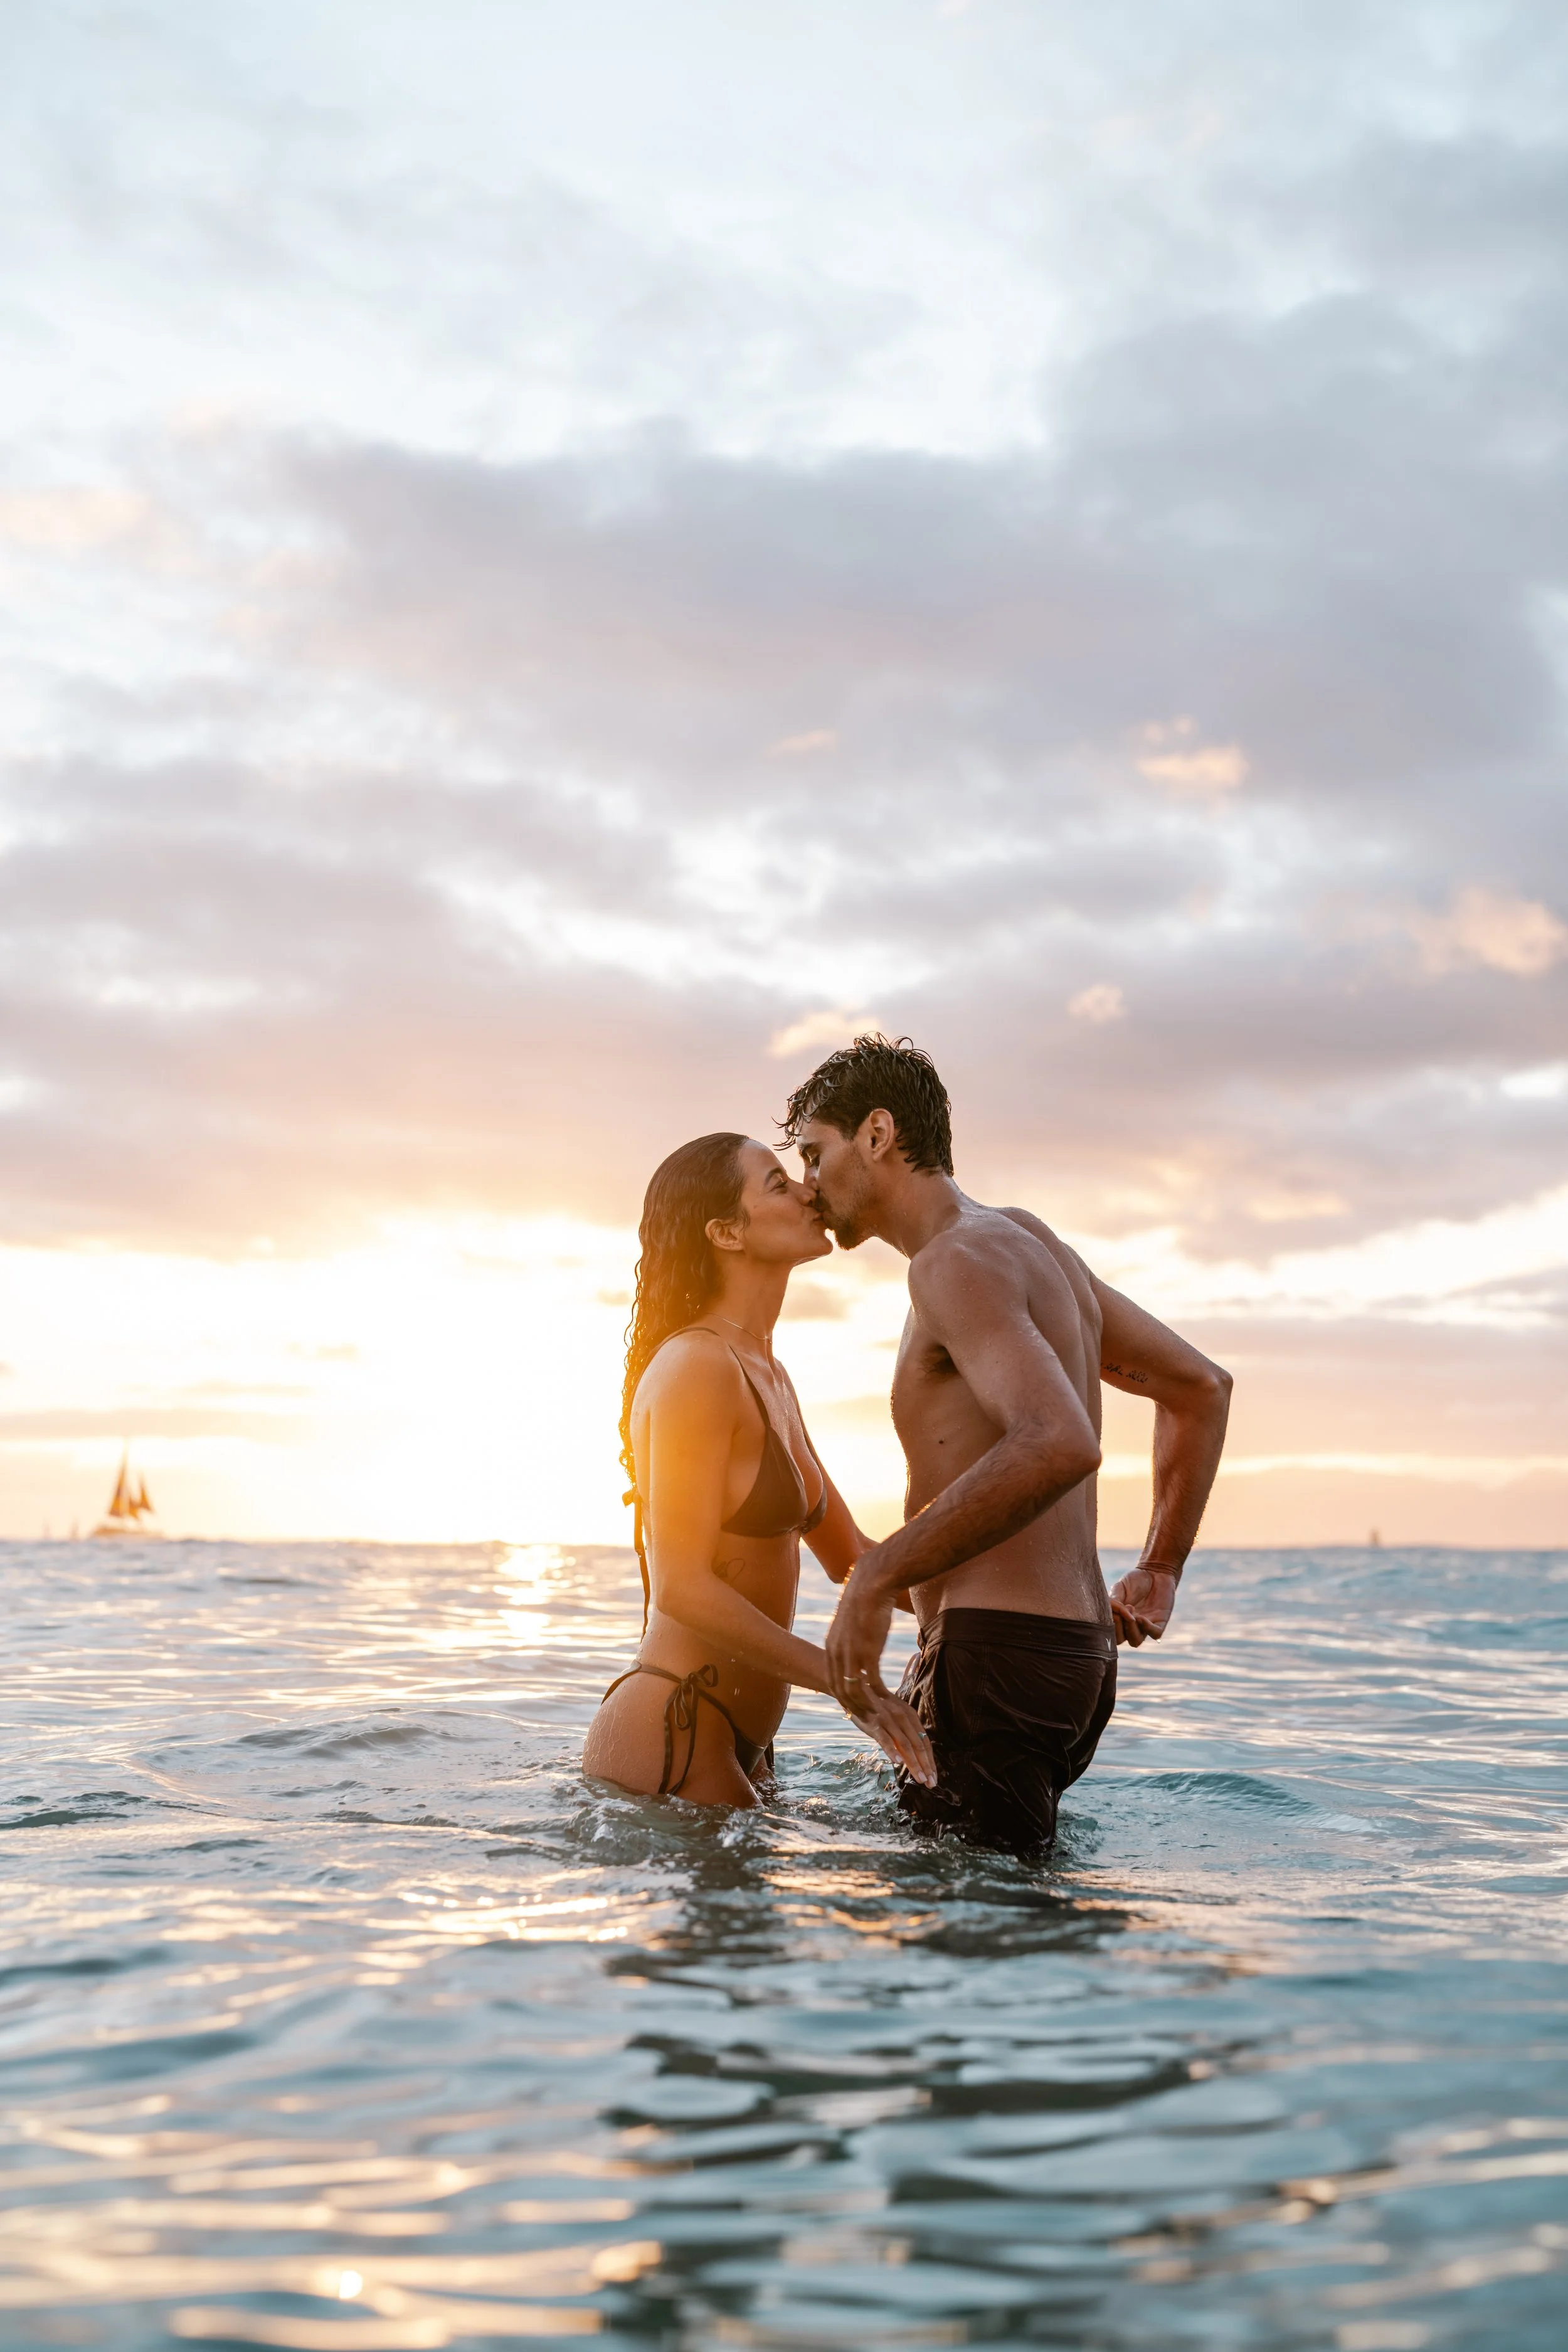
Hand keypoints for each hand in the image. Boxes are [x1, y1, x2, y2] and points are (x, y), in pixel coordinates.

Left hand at [826, 1556, 895, 1709]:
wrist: (871, 1585)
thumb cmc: (864, 1603)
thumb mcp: (848, 1625)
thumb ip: (847, 1641)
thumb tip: (852, 1648)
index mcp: (830, 1647)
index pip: (831, 1680)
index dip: (841, 1696)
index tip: (851, 1706)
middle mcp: (836, 1653)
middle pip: (840, 1690)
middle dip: (852, 1707)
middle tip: (865, 1718)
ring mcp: (851, 1654)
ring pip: (854, 1690)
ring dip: (865, 1705)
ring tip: (877, 1714)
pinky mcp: (869, 1652)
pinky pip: (872, 1682)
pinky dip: (879, 1695)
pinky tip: (888, 1699)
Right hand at [848, 1686, 937, 1786]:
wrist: (856, 1688)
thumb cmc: (877, 1706)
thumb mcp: (895, 1715)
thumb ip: (905, 1731)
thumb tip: (916, 1753)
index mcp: (910, 1715)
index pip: (924, 1741)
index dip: (930, 1760)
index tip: (933, 1777)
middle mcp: (902, 1717)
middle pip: (918, 1745)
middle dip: (926, 1765)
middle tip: (930, 1783)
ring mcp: (889, 1720)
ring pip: (905, 1744)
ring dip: (914, 1763)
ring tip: (919, 1778)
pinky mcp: (874, 1723)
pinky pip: (885, 1739)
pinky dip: (892, 1750)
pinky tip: (898, 1763)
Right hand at [1109, 1565, 1178, 1645]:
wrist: (1155, 1571)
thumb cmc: (1135, 1580)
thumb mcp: (1120, 1588)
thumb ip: (1113, 1601)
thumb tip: (1112, 1615)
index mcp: (1119, 1619)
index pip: (1110, 1633)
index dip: (1109, 1625)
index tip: (1113, 1610)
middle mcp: (1131, 1625)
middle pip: (1120, 1640)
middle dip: (1119, 1628)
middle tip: (1124, 1609)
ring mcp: (1145, 1626)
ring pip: (1136, 1641)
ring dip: (1131, 1630)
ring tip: (1133, 1613)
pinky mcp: (1160, 1623)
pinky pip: (1155, 1634)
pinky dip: (1147, 1628)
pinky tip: (1141, 1617)